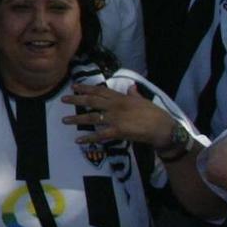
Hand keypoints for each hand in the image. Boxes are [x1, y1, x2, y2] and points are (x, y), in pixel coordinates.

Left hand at [64, 83, 180, 148]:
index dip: (86, 88)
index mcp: (121, 98)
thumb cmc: (155, 114)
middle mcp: (115, 106)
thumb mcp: (144, 100)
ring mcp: (115, 119)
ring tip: (64, 120)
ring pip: (92, 117)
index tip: (74, 86)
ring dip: (77, 119)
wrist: (163, 128)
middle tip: (63, 99)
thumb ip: (134, 94)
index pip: (100, 90)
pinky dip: (88, 138)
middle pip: (92, 101)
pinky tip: (78, 140)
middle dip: (76, 100)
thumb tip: (131, 86)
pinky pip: (100, 135)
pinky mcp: (117, 131)